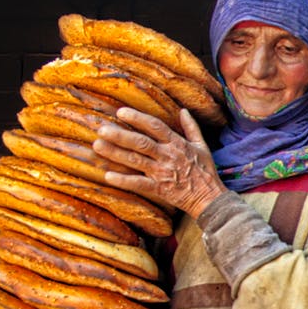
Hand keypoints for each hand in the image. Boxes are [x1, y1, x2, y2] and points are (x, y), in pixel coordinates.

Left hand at [93, 108, 226, 217]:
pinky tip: (107, 175)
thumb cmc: (205, 171)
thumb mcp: (202, 146)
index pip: (155, 126)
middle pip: (141, 142)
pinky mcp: (159, 189)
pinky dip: (123, 180)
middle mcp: (168, 156)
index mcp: (177, 143)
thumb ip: (191, 127)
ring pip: (135, 160)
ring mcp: (162, 173)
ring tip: (97, 146)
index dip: (137, 118)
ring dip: (115, 153)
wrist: (210, 197)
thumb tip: (183, 111)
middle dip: (120, 135)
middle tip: (101, 129)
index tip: (121, 112)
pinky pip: (138, 184)